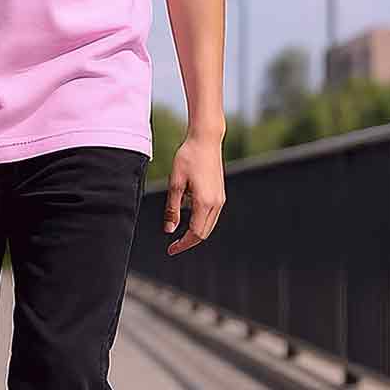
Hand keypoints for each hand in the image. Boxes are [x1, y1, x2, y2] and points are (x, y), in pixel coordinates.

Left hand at [163, 133, 225, 254]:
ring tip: (179, 234)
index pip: (195, 234)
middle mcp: (216, 203)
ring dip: (195, 232)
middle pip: (204, 233)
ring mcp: (220, 199)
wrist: (206, 140)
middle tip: (173, 246)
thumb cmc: (188, 157)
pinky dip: (200, 222)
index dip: (182, 244)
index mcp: (204, 202)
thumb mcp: (175, 183)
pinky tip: (188, 217)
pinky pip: (211, 215)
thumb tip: (169, 230)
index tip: (170, 250)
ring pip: (209, 225)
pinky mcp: (220, 193)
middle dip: (189, 242)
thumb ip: (172, 208)